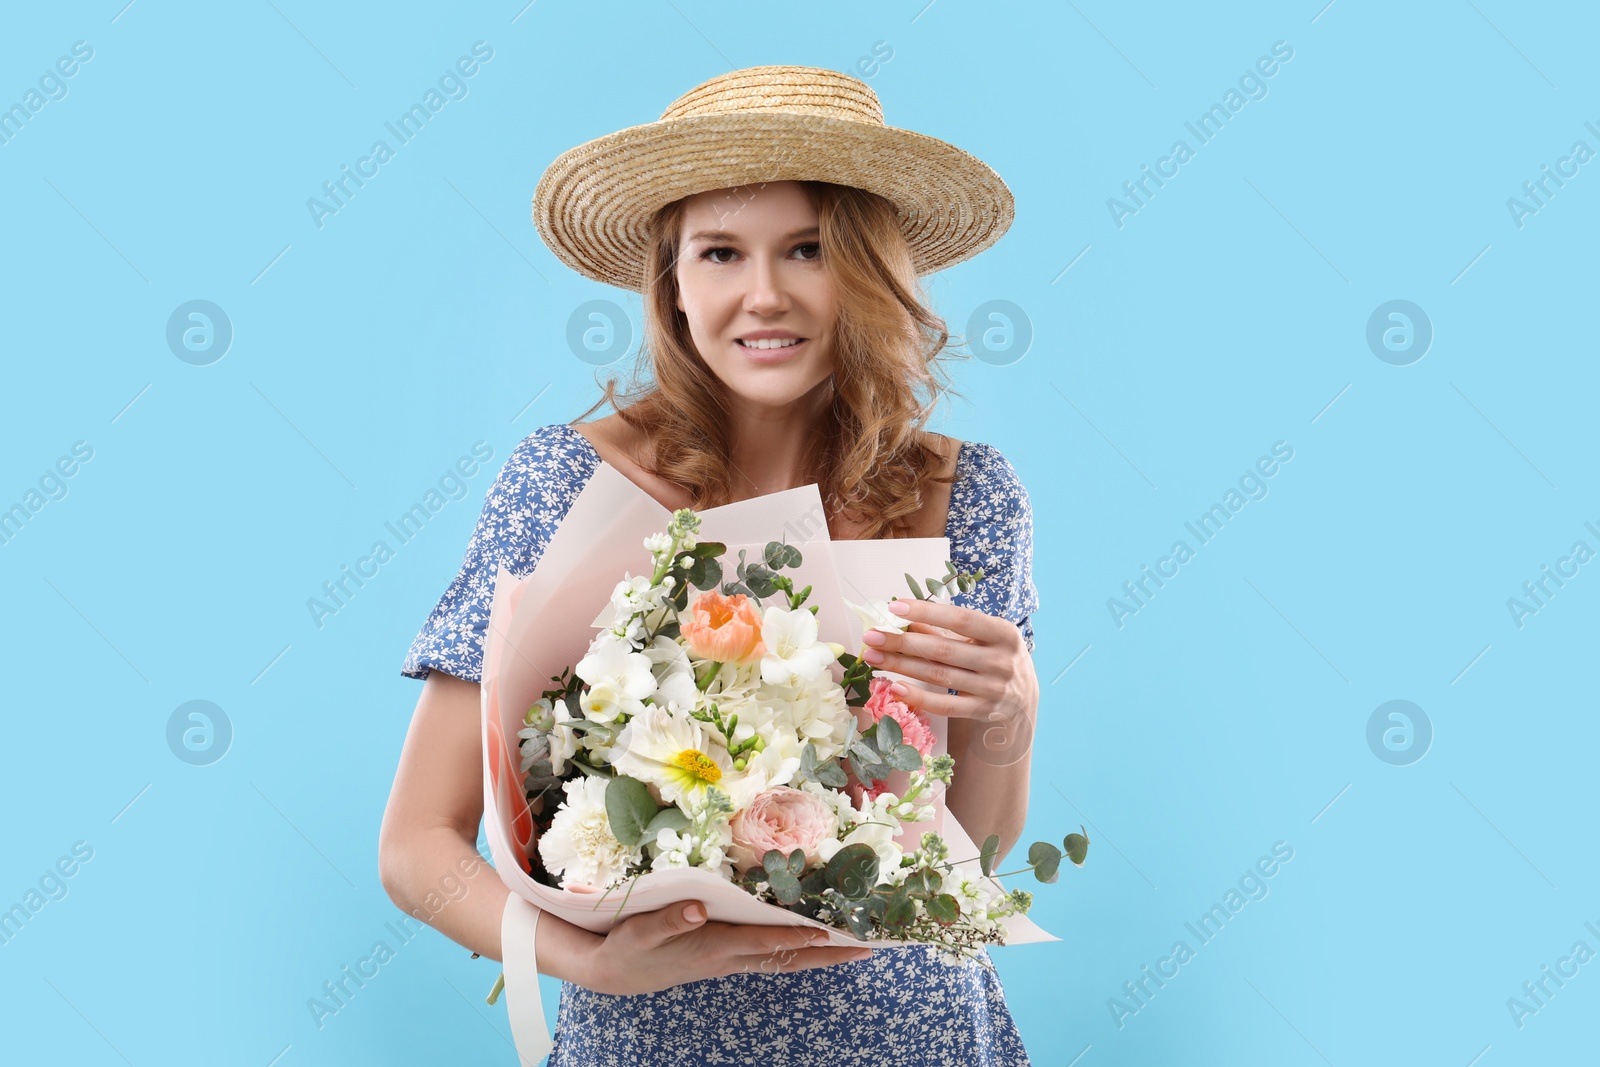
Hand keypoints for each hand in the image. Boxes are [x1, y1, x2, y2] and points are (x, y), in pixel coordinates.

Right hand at [584, 900, 874, 994]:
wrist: (612, 972)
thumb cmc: (626, 946)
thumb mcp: (639, 932)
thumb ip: (670, 920)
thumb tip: (699, 909)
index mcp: (713, 948)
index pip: (766, 942)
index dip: (800, 936)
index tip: (835, 933)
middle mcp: (728, 958)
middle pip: (787, 957)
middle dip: (828, 954)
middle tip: (867, 949)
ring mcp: (728, 961)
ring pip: (782, 959)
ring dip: (818, 954)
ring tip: (852, 947)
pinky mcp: (723, 957)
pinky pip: (769, 956)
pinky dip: (795, 949)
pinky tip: (809, 943)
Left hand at [858, 598, 1039, 767]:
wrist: (1023, 697)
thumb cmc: (994, 656)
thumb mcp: (981, 637)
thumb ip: (946, 628)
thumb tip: (903, 615)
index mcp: (1003, 633)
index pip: (960, 619)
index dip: (927, 612)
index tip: (894, 607)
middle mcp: (1000, 661)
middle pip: (943, 649)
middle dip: (903, 642)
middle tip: (871, 636)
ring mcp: (992, 688)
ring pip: (938, 676)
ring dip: (901, 666)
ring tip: (872, 657)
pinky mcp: (981, 711)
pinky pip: (945, 706)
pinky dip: (918, 697)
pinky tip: (894, 687)